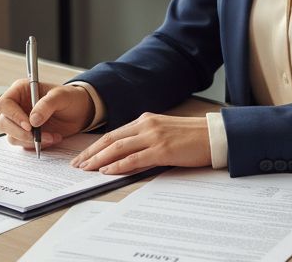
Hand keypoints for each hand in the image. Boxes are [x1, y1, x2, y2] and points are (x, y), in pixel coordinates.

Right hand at [0, 80, 93, 148]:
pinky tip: (52, 138)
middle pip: (4, 123)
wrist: (80, 112)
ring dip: (31, 141)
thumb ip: (47, 105)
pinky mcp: (27, 134)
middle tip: (38, 136)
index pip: (4, 104)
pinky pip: (23, 144)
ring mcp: (20, 121)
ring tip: (52, 136)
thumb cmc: (70, 98)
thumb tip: (32, 120)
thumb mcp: (62, 96)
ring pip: (12, 136)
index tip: (29, 125)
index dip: (13, 115)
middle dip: (21, 133)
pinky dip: (37, 145)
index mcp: (21, 90)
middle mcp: (17, 106)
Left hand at [69, 113, 210, 174]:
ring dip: (99, 159)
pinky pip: (135, 159)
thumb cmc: (192, 137)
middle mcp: (147, 125)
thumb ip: (145, 140)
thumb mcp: (164, 133)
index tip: (83, 156)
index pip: (113, 133)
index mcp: (146, 120)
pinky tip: (107, 171)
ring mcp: (154, 137)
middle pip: (111, 139)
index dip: (96, 146)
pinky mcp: (163, 150)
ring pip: (118, 148)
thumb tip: (127, 157)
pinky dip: (118, 165)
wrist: (214, 136)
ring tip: (86, 169)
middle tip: (76, 164)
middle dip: (91, 152)